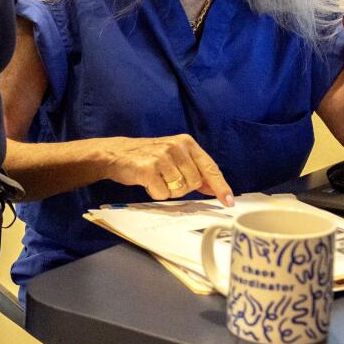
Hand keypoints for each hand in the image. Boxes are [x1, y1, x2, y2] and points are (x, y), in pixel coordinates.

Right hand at [106, 134, 233, 204]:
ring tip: (156, 179)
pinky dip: (155, 194)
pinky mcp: (148, 169)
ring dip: (168, 191)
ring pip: (179, 190)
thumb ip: (194, 169)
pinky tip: (148, 183)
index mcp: (186, 143)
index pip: (209, 167)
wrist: (116, 154)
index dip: (220, 186)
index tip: (228, 201)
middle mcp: (176, 147)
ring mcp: (162, 157)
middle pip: (194, 182)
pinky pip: (162, 194)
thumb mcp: (174, 157)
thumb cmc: (147, 157)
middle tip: (168, 180)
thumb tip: (213, 187)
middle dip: (183, 188)